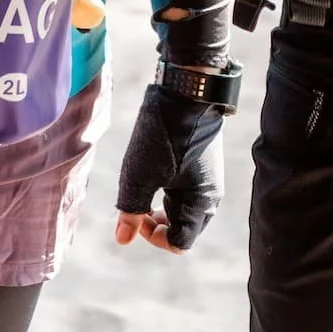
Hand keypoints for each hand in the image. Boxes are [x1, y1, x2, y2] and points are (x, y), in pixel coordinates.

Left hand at [113, 84, 224, 254]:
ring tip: (143, 191)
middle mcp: (210, 193)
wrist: (187, 89)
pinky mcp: (203, 161)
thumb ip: (131, 209)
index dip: (155, 239)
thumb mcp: (140, 173)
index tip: (137, 219)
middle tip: (139, 209)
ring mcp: (208, 176)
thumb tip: (123, 240)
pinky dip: (170, 192)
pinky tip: (154, 174)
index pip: (180, 242)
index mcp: (201, 202)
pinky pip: (188, 189)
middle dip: (160, 226)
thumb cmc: (164, 134)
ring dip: (164, 209)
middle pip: (185, 228)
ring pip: (185, 208)